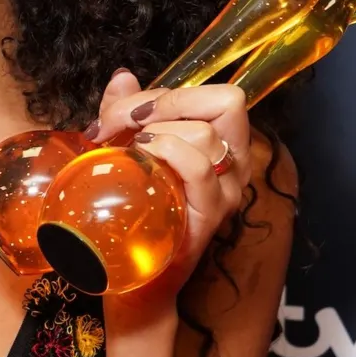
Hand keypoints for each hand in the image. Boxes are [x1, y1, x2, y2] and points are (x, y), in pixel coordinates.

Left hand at [87, 70, 253, 313]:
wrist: (132, 279)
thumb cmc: (134, 211)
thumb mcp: (126, 150)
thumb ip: (126, 113)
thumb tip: (123, 77)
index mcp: (221, 145)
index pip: (218, 95)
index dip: (169, 92)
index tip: (123, 114)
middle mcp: (235, 166)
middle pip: (226, 102)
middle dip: (164, 102)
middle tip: (120, 126)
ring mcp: (225, 193)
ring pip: (206, 135)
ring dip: (157, 131)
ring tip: (127, 151)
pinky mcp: (209, 218)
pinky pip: (201, 170)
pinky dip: (168, 152)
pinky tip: (142, 157)